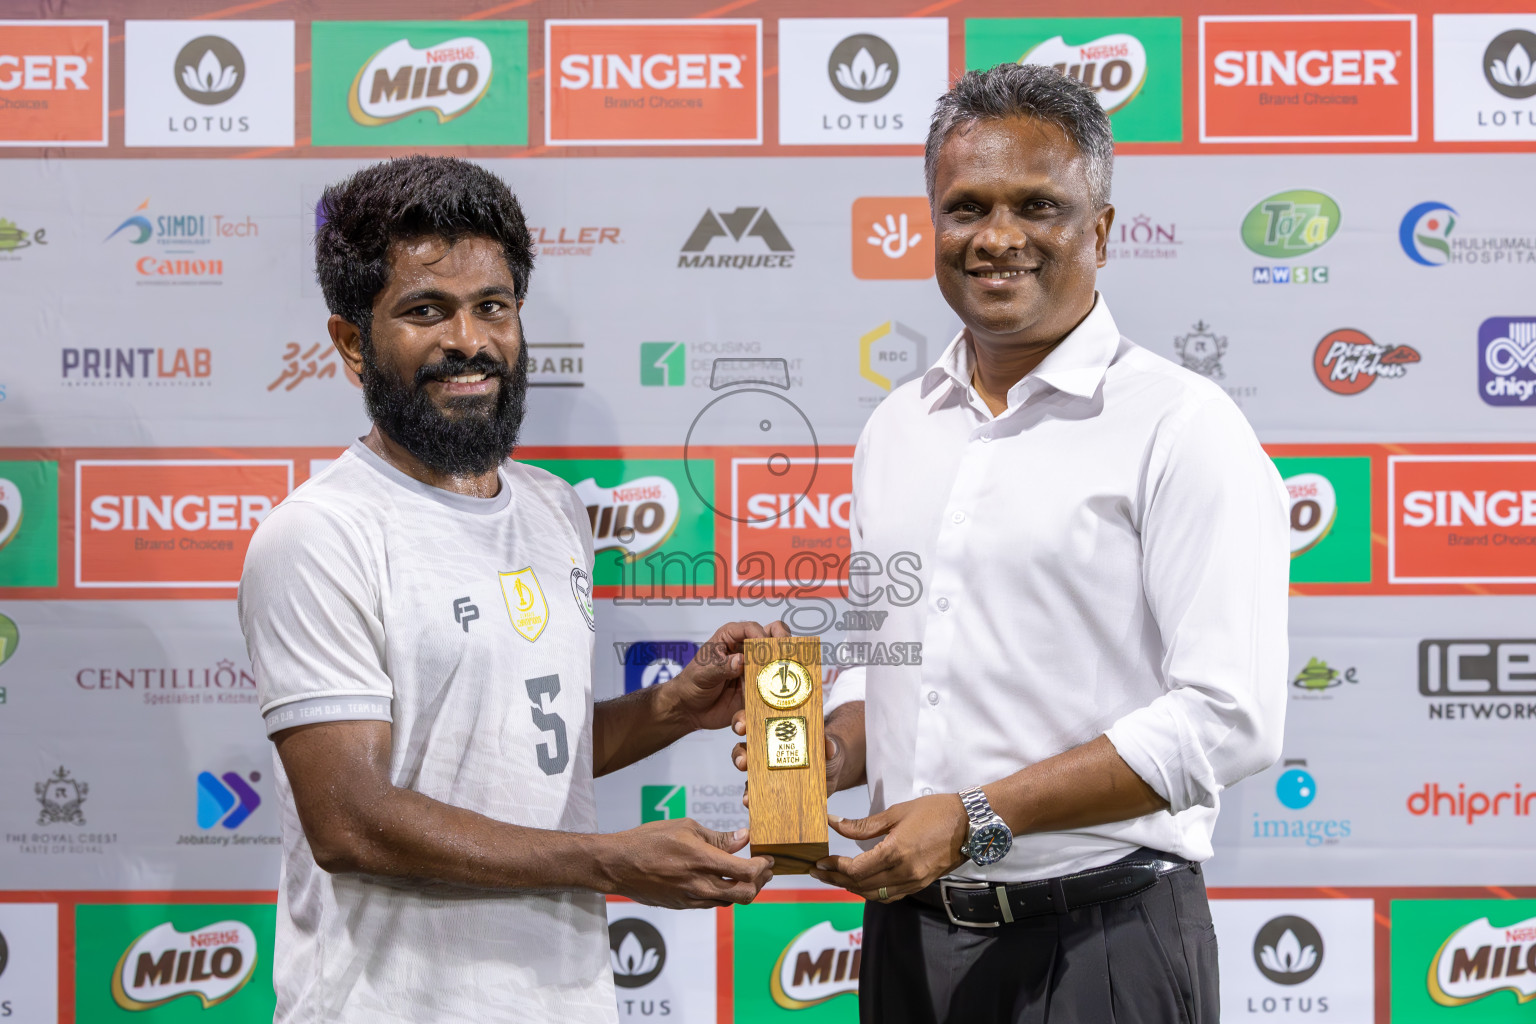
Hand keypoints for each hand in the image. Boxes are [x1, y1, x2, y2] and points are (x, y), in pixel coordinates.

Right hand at [599, 819, 772, 908]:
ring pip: (731, 902)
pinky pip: (713, 904)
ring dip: (744, 889)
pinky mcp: (683, 906)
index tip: (768, 858)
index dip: (763, 867)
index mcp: (702, 860)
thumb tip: (743, 838)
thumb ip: (717, 837)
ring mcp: (691, 898)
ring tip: (747, 874)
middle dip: (761, 882)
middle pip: (745, 894)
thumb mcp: (686, 827)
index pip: (746, 872)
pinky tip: (724, 880)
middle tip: (764, 869)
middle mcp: (699, 884)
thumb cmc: (649, 840)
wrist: (618, 865)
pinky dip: (725, 894)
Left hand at [664, 620, 790, 732]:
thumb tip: (740, 661)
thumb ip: (721, 666)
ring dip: (782, 670)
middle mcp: (746, 651)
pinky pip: (772, 688)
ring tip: (786, 679)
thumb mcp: (702, 673)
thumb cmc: (691, 683)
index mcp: (730, 637)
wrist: (690, 710)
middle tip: (787, 657)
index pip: (751, 628)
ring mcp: (754, 669)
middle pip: (772, 638)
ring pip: (777, 662)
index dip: (761, 636)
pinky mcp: (758, 688)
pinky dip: (775, 693)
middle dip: (783, 645)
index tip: (765, 650)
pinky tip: (775, 699)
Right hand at [731, 709, 845, 805]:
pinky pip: (754, 793)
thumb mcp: (829, 745)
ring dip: (743, 782)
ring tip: (748, 791)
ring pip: (745, 771)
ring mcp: (764, 769)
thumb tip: (829, 745)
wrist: (830, 775)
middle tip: (743, 762)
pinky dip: (750, 798)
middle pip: (743, 747)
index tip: (742, 727)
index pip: (752, 720)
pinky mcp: (767, 789)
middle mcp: (764, 747)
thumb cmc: (825, 753)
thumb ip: (829, 744)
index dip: (742, 721)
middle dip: (739, 754)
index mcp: (775, 730)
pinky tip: (751, 803)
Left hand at [808, 795, 968, 901]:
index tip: (820, 862)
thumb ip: (864, 825)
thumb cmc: (934, 812)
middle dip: (837, 879)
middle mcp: (904, 873)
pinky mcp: (920, 884)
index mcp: (895, 853)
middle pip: (861, 885)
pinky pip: (890, 895)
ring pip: (874, 895)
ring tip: (835, 877)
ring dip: (852, 888)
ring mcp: (913, 882)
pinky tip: (862, 883)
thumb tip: (836, 823)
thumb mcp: (896, 813)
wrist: (970, 824)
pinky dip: (872, 892)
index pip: (856, 869)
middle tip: (819, 872)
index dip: (835, 867)